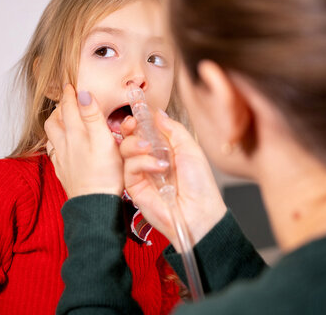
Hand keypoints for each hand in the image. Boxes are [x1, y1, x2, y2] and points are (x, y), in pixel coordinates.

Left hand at [44, 84, 122, 197]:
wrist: (95, 204)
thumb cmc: (105, 174)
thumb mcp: (104, 140)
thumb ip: (92, 116)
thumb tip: (83, 94)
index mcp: (75, 133)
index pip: (69, 107)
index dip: (70, 94)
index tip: (70, 84)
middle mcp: (64, 144)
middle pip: (55, 119)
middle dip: (60, 107)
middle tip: (67, 100)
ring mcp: (61, 158)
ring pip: (51, 135)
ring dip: (56, 123)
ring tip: (63, 119)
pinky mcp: (63, 171)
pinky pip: (53, 151)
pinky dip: (55, 142)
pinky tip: (62, 144)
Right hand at [119, 110, 226, 248]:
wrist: (198, 214)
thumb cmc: (199, 186)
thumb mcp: (191, 150)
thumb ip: (174, 130)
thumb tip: (158, 114)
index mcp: (165, 149)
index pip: (146, 129)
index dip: (140, 120)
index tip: (138, 111)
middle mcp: (150, 159)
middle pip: (131, 137)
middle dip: (130, 128)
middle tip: (133, 124)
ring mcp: (141, 172)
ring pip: (125, 149)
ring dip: (136, 144)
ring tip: (150, 149)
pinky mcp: (134, 186)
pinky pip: (129, 167)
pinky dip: (142, 162)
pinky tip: (158, 167)